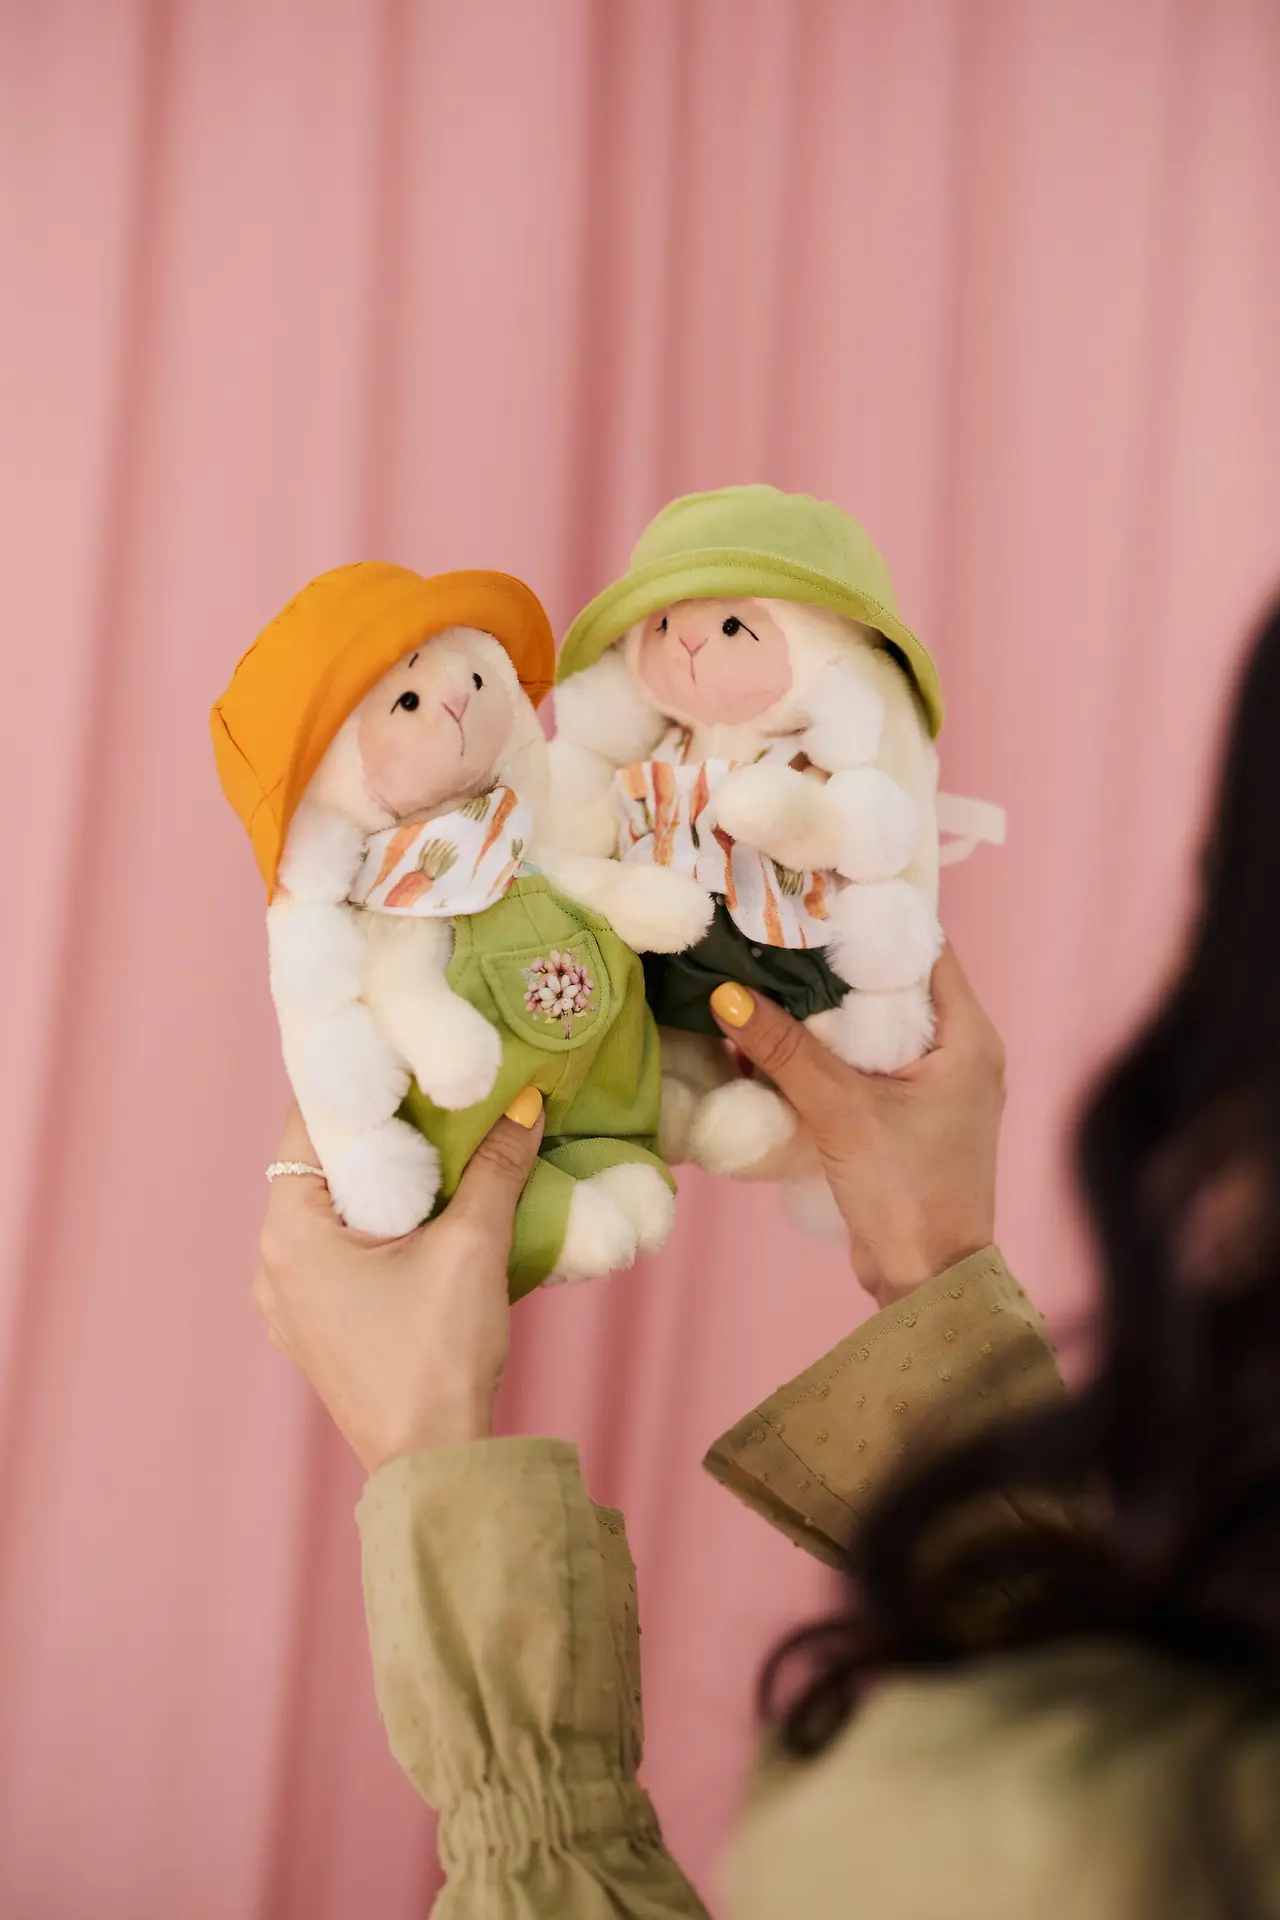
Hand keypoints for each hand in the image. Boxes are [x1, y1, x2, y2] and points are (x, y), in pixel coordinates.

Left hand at [252, 1090, 544, 1472]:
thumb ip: (495, 1167)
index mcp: (289, 1231)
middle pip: (322, 1166)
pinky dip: (380, 1225)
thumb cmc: (438, 1355)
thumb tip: (524, 1104)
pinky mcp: (317, 1329)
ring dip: (384, 1180)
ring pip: (334, 1210)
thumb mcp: (472, 1247)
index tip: (400, 1052)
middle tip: (433, 1092)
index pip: (310, 1123)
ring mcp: (290, 1301)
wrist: (433, 1464)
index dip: (357, 1084)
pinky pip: (341, 1252)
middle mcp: (273, 1262)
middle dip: (380, 1131)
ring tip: (441, 1147)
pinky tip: (430, 1214)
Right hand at [710, 947, 1004, 1307]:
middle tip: (774, 926)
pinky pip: (860, 1065)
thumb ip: (785, 1050)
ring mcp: (932, 1087)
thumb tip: (725, 993)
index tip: (815, 892)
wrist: (926, 1283)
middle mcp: (959, 1052)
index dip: (872, 917)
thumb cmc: (908, 1192)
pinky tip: (772, 1037)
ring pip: (871, 1026)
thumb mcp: (843, 1112)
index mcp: (969, 1036)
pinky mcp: (904, 1118)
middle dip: (834, 961)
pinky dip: (823, 1051)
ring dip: (822, 1009)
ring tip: (762, 970)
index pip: (924, 947)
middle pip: (891, 984)